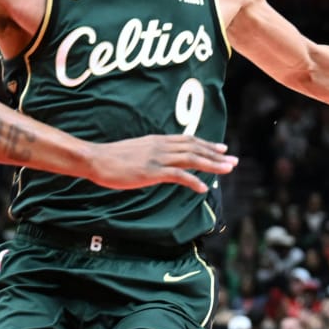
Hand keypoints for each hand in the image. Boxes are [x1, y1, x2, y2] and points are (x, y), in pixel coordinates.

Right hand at [87, 136, 237, 191]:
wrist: (95, 159)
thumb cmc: (112, 158)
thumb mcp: (137, 150)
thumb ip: (152, 153)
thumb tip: (162, 160)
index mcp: (158, 140)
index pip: (188, 140)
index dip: (207, 144)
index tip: (222, 148)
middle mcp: (161, 146)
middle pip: (195, 148)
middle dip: (216, 155)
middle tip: (234, 161)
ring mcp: (157, 158)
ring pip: (191, 159)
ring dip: (212, 165)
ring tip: (227, 170)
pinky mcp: (151, 172)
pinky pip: (177, 175)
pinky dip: (193, 181)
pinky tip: (203, 188)